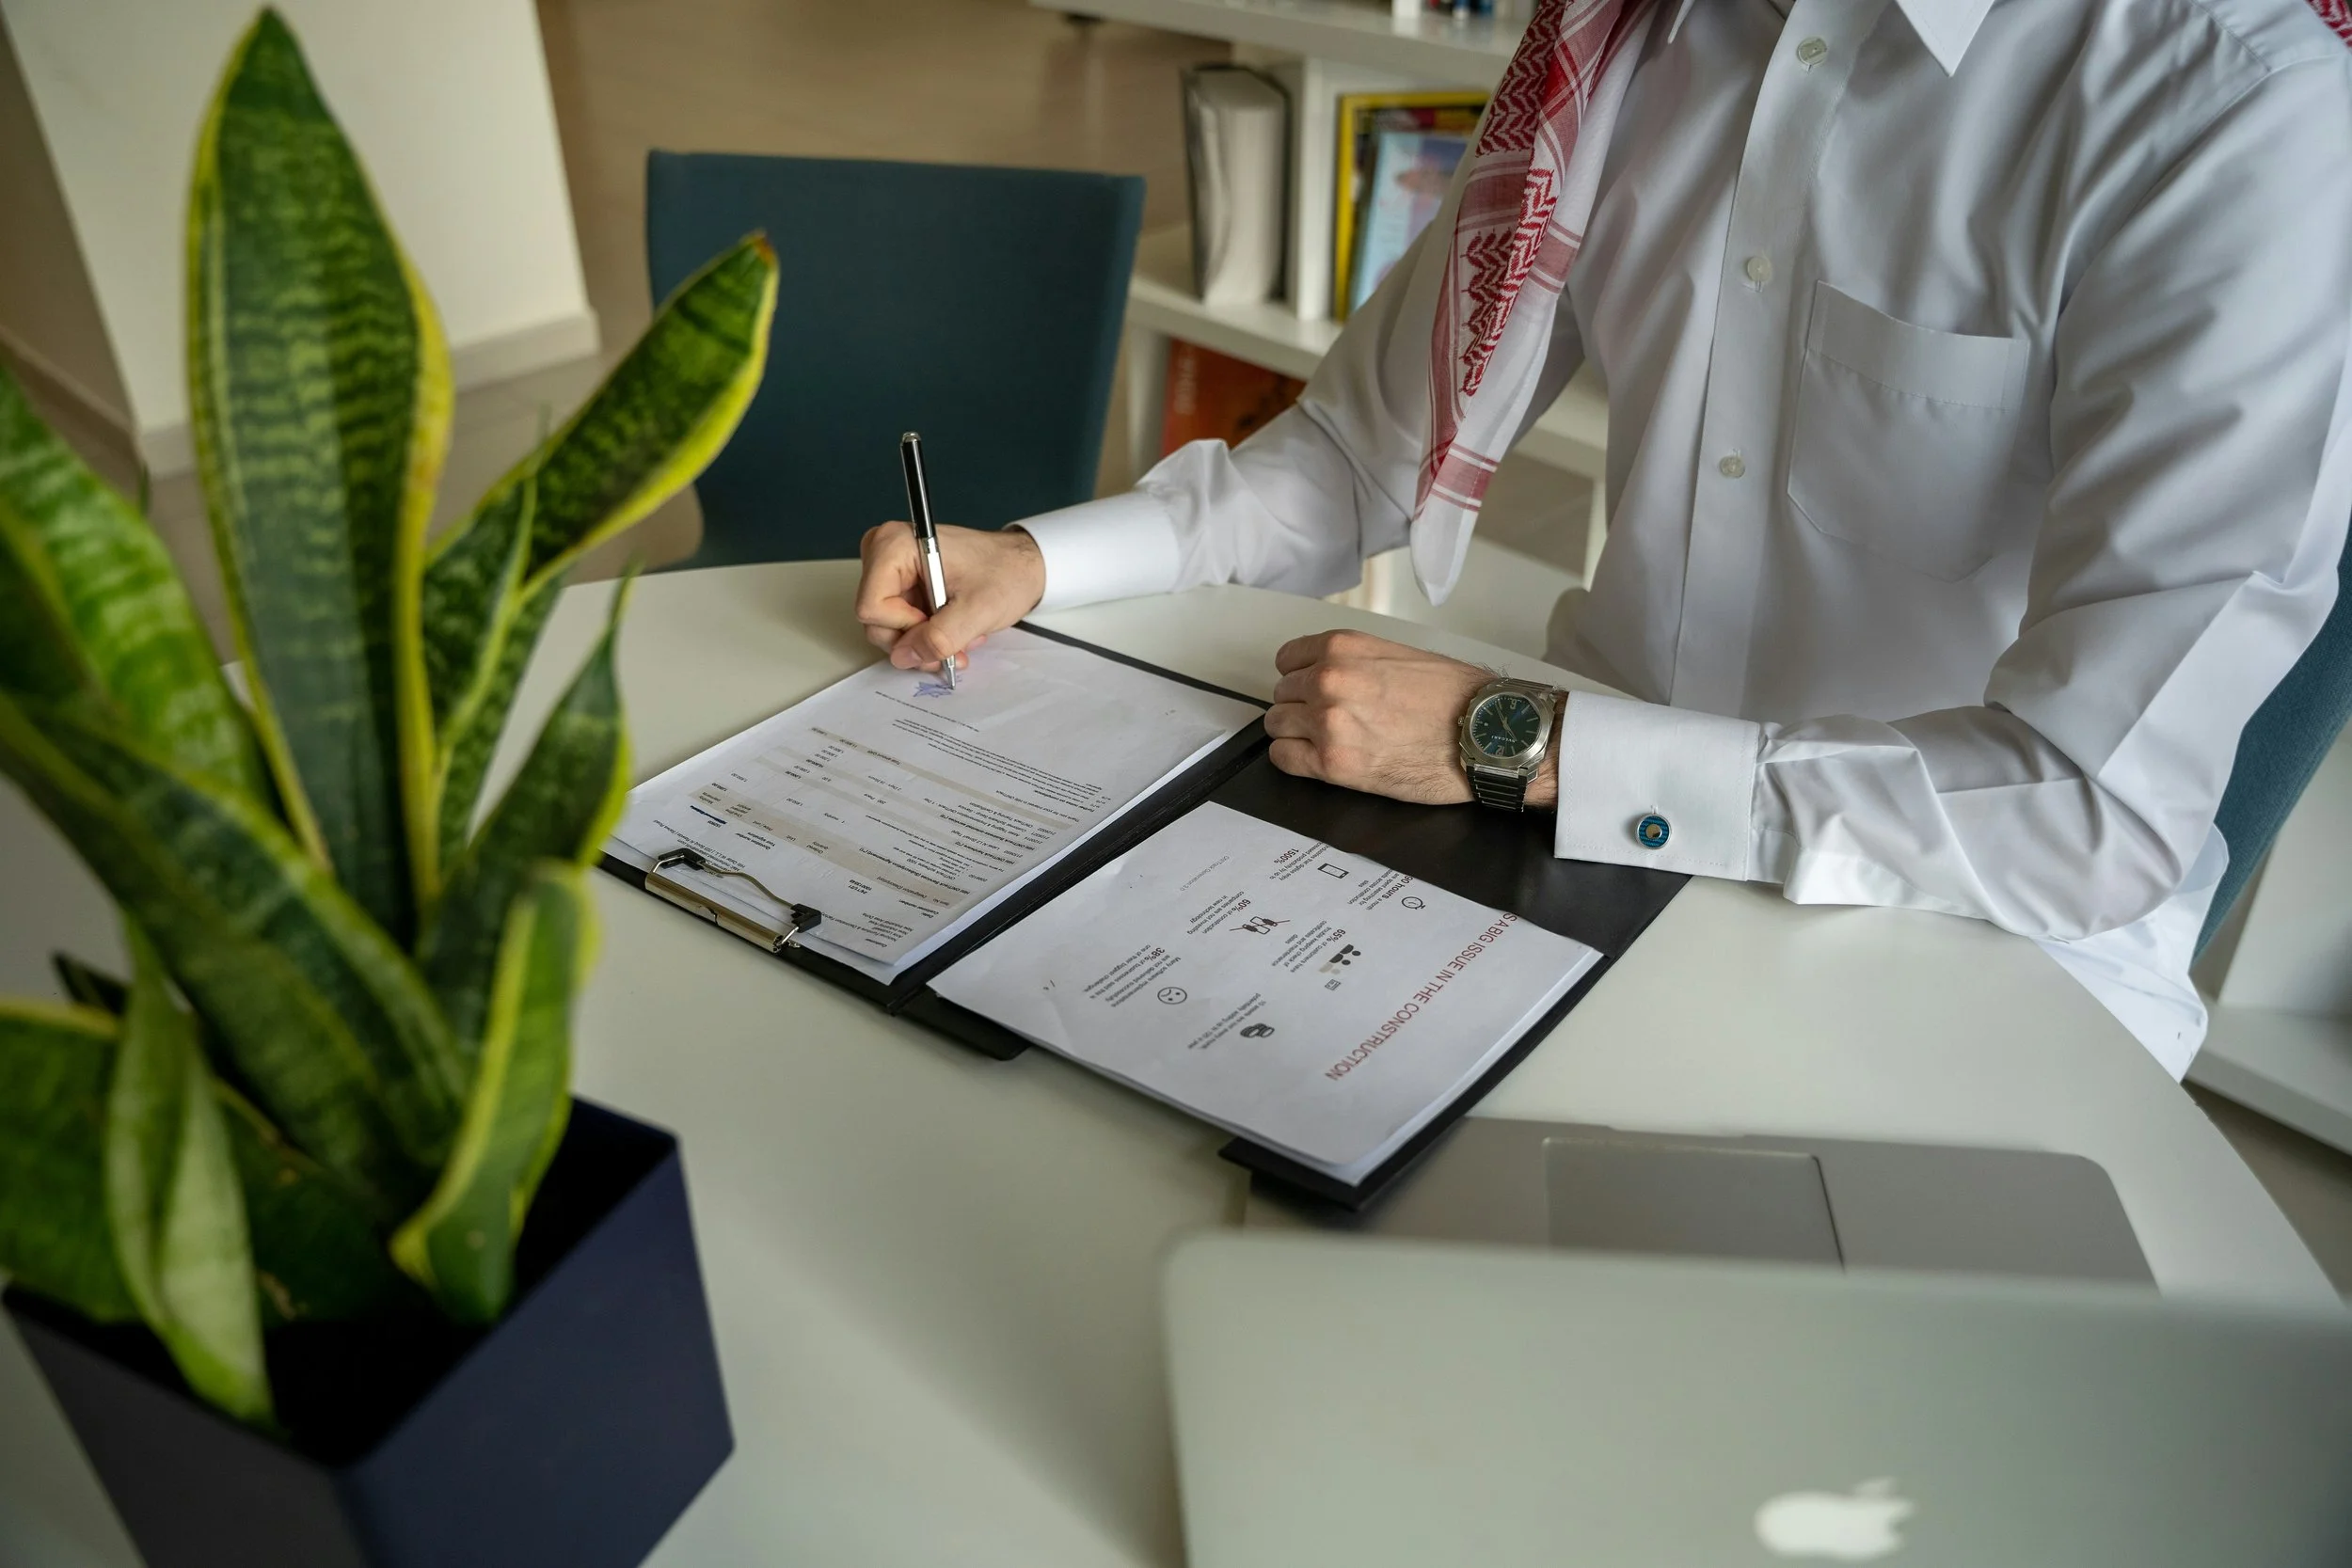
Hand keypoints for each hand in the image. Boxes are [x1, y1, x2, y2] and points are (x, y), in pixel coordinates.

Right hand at [855, 521, 1046, 670]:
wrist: (1023, 566)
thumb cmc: (1006, 571)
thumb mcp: (978, 610)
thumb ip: (939, 637)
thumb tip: (904, 657)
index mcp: (895, 545)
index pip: (871, 607)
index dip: (904, 628)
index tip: (937, 623)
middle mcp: (884, 553)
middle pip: (875, 621)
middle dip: (916, 641)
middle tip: (953, 644)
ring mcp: (891, 571)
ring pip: (887, 629)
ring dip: (925, 643)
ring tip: (960, 635)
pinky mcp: (901, 586)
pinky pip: (900, 625)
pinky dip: (927, 635)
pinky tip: (954, 629)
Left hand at [1265, 629, 1557, 807]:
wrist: (1487, 735)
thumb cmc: (1459, 698)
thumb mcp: (1400, 655)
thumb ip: (1356, 662)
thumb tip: (1331, 676)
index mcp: (1344, 648)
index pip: (1288, 659)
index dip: (1301, 677)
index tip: (1312, 689)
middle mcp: (1329, 679)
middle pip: (1283, 694)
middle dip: (1302, 707)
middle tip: (1331, 720)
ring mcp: (1327, 722)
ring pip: (1278, 726)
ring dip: (1297, 734)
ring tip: (1327, 741)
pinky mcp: (1332, 764)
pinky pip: (1283, 759)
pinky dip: (1295, 760)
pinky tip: (1318, 760)